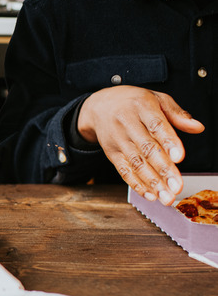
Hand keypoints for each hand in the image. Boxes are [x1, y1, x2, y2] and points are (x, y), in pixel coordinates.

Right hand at [78, 86, 203, 204]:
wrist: (98, 105)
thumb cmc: (132, 102)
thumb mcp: (155, 98)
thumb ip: (176, 114)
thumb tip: (197, 127)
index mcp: (141, 107)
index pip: (156, 125)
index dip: (168, 142)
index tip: (179, 158)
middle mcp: (127, 123)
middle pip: (146, 148)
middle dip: (163, 169)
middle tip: (177, 186)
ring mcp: (117, 139)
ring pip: (135, 163)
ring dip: (152, 182)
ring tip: (167, 196)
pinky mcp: (111, 153)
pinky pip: (123, 170)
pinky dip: (136, 184)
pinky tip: (150, 194)